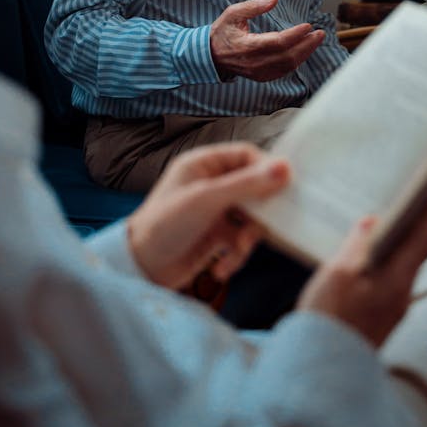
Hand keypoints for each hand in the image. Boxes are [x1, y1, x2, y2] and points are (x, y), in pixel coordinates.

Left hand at [127, 143, 290, 289]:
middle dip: (259, 213)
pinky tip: (222, 267)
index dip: (266, 170)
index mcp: (204, 164)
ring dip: (247, 238)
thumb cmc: (166, 224)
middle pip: (253, 188)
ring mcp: (213, 210)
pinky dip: (236, 254)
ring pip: (249, 217)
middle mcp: (210, 183)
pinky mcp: (214, 236)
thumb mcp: (207, 200)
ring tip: (236, 251)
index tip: (284, 189)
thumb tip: (287, 167)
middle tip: (265, 227)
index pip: (246, 156)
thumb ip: (247, 184)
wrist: (139, 269)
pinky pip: (239, 239)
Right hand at [210, 0, 325, 81]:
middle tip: (320, 33)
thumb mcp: (233, 13)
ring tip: (316, 40)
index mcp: (248, 46)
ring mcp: (259, 72)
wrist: (210, 56)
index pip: (278, 42)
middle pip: (288, 56)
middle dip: (307, 45)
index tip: (308, 26)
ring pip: (288, 65)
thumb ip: (253, 6)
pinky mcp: (262, 77)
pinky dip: (296, 61)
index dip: (296, 35)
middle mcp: (255, 62)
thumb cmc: (223, 32)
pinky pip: (284, 71)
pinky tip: (304, 50)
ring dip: (305, 53)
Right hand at [297, 170, 426, 346]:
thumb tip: (371, 221)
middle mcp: (403, 292)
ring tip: (407, 207)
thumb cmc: (329, 320)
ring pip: (407, 259)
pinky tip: (377, 247)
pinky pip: (392, 273)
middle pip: (422, 244)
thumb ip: (357, 244)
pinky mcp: (381, 314)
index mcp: (398, 278)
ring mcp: (394, 306)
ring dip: (411, 232)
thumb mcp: (338, 274)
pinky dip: (392, 252)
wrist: (322, 372)